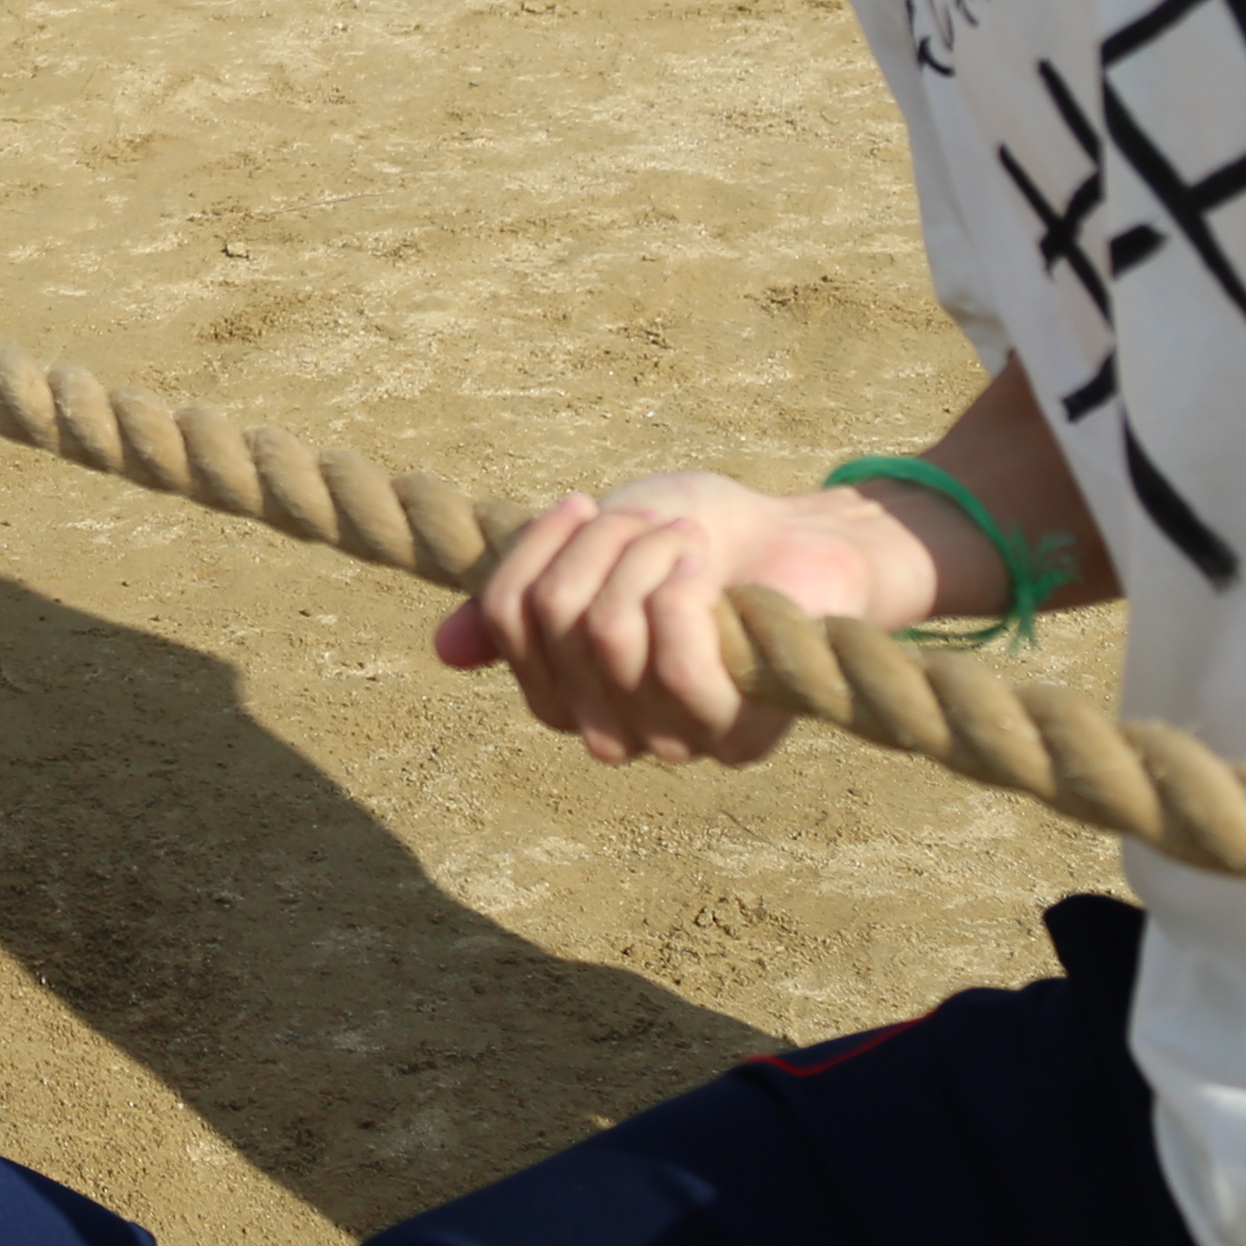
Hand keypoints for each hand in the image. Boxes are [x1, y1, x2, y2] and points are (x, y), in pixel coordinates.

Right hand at [433, 473, 922, 768]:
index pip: (507, 618)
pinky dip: (685, 586)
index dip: (539, 546)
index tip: (586, 505)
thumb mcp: (591, 549)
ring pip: (609, 631)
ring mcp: (668, 740)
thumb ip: (523, 596)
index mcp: (564, 690)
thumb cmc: (697, 536)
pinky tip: (707, 571)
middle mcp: (607, 729)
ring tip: (687, 543)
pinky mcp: (729, 733)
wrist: (801, 536)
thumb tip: (444, 652)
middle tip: (653, 524)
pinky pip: (673, 658)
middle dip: (602, 541)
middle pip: (555, 616)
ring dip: (649, 556)